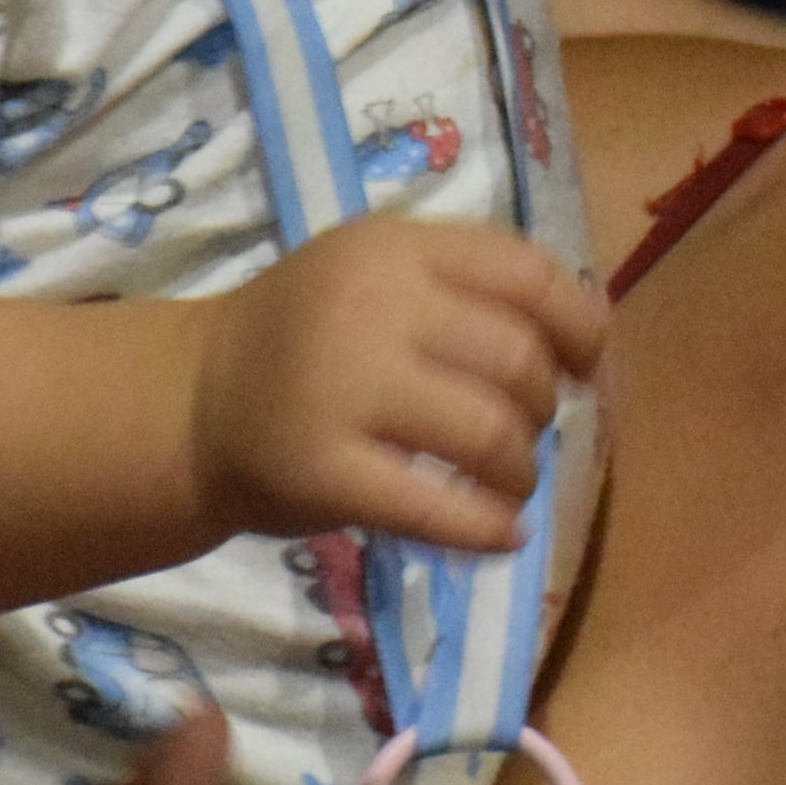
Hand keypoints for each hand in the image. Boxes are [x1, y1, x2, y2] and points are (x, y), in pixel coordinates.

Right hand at [192, 216, 604, 552]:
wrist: (194, 401)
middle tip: (521, 434)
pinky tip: (501, 535)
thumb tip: (592, 342)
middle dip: (541, 409)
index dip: (580, 325)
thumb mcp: (379, 274)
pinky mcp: (321, 471)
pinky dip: (486, 529)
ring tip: (509, 485)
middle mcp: (370, 307)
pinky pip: (435, 509)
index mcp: (396, 248)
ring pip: (488, 434)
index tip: (584, 367)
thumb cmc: (310, 338)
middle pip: (516, 360)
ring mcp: (342, 389)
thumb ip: (472, 287)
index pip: (526, 273)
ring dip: (521, 471)